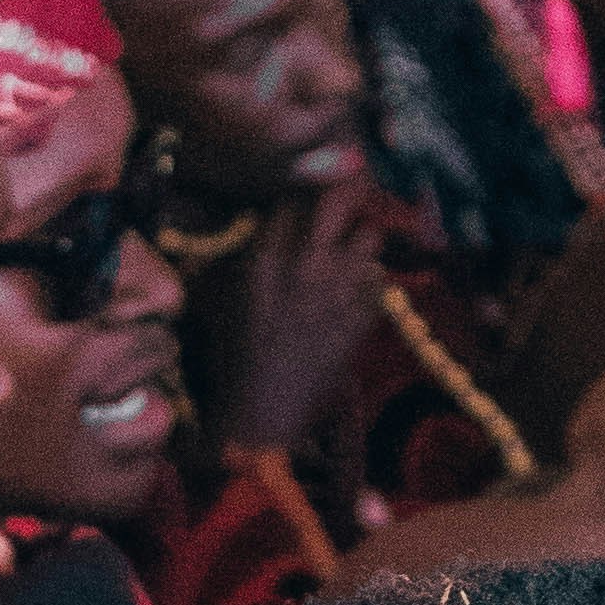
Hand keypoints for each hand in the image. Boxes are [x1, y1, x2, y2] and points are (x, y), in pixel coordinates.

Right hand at [216, 179, 393, 452]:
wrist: (266, 412)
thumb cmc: (238, 356)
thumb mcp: (224, 297)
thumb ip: (246, 254)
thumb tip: (263, 222)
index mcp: (266, 257)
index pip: (294, 200)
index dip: (304, 197)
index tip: (309, 203)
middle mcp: (306, 264)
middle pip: (341, 199)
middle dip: (349, 192)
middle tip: (352, 193)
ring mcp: (339, 290)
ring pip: (371, 236)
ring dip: (363, 239)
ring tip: (354, 249)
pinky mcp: (363, 317)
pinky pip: (379, 280)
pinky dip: (371, 281)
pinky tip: (356, 291)